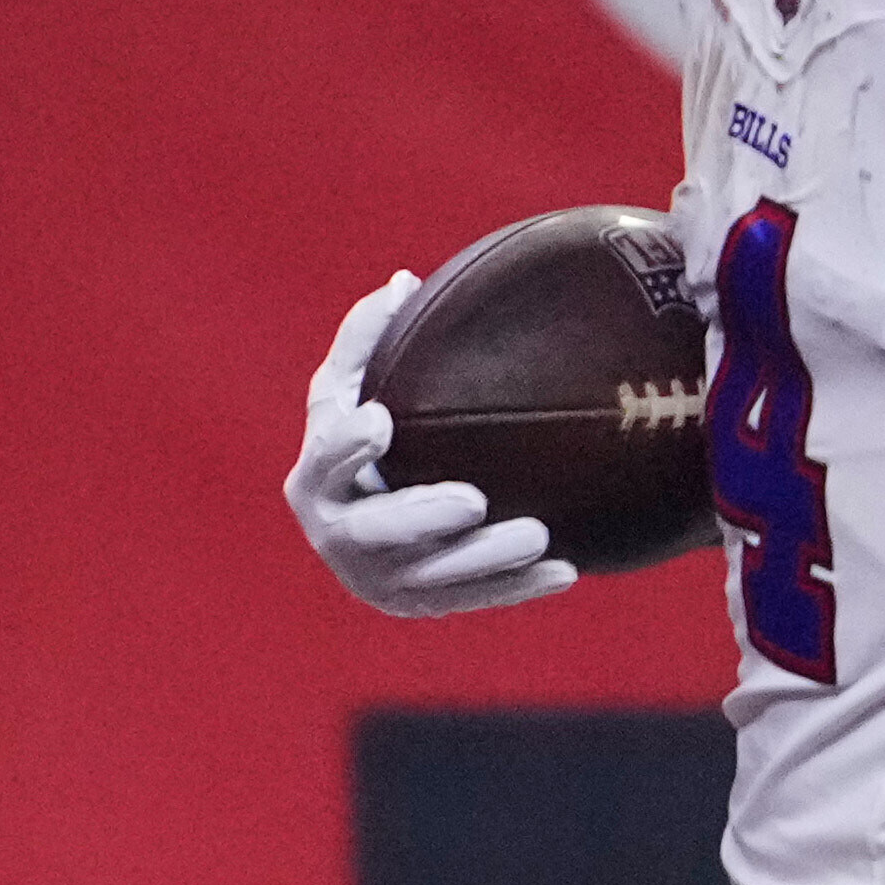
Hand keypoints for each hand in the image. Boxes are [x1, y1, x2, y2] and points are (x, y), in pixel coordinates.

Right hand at [287, 274, 568, 620]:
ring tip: (539, 534)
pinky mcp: (421, 603)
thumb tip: (405, 281)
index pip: (325, 461)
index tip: (381, 423)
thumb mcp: (352, 387)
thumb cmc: (365, 432)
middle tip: (472, 500)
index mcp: (316, 476)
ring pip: (433, 577)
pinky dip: (520, 587)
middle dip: (422, 517)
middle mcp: (339, 534)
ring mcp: (379, 578)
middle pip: (376, 532)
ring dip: (486, 559)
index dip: (347, 446)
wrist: (370, 516)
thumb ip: (368, 338)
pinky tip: (568, 570)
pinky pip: (475, 599)